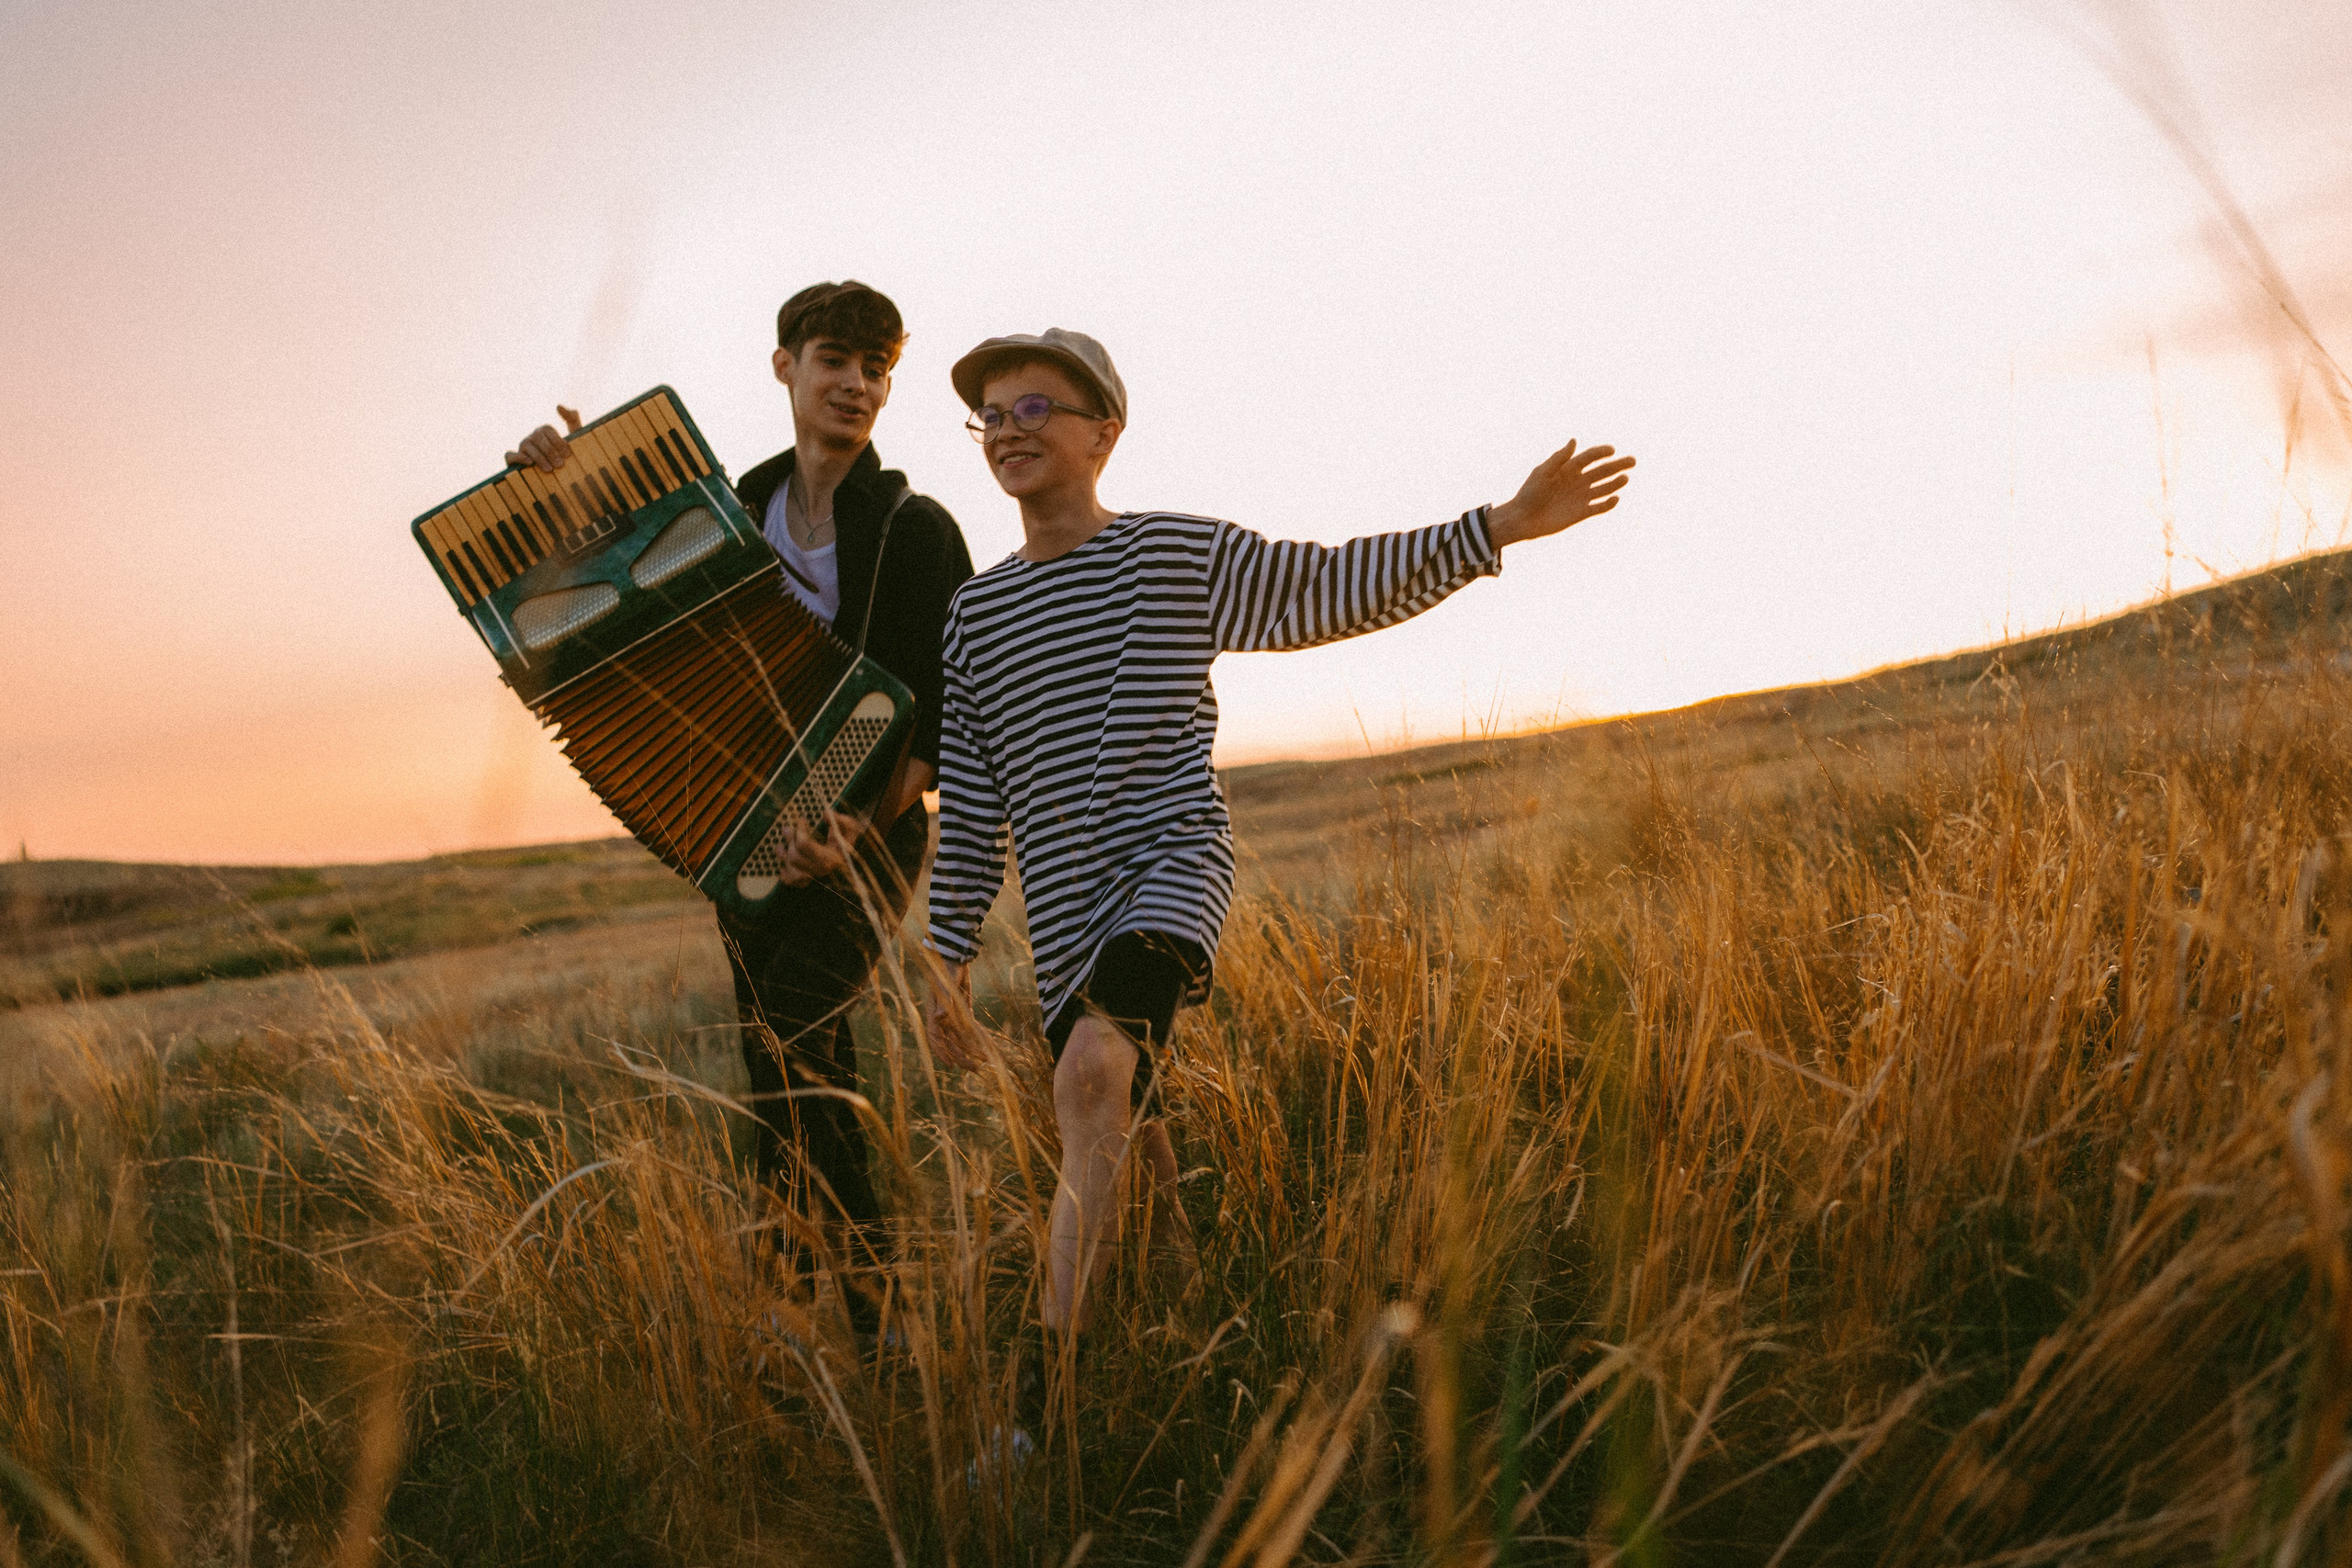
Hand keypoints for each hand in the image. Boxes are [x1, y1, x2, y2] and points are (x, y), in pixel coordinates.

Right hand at [504, 405, 582, 472]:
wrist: (563, 475)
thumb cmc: (568, 455)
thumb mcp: (574, 436)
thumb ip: (572, 418)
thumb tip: (558, 405)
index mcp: (544, 431)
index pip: (547, 430)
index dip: (557, 441)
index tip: (567, 453)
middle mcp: (532, 437)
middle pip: (537, 438)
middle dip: (550, 452)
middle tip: (560, 464)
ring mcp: (522, 447)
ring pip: (526, 446)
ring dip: (539, 457)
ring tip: (550, 469)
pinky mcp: (514, 460)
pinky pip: (510, 456)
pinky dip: (518, 458)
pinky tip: (529, 463)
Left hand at [774, 809, 865, 886]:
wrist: (850, 851)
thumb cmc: (848, 838)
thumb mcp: (849, 826)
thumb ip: (841, 820)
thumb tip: (827, 814)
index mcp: (830, 857)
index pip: (804, 844)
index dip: (800, 830)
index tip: (802, 819)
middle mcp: (821, 869)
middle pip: (794, 857)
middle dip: (790, 841)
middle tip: (787, 828)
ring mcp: (814, 874)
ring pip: (791, 869)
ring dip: (784, 857)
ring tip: (779, 846)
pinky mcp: (809, 877)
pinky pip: (792, 881)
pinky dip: (785, 876)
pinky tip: (782, 868)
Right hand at [922, 955, 986, 1069]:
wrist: (954, 959)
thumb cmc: (945, 970)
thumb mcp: (944, 985)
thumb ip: (943, 1001)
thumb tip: (938, 1018)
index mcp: (933, 1014)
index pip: (935, 1039)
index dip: (942, 1052)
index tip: (951, 1064)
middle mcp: (943, 1018)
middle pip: (951, 1043)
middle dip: (962, 1057)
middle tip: (974, 1068)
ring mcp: (954, 1016)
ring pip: (962, 1039)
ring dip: (972, 1050)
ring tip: (984, 1061)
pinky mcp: (964, 1011)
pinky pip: (972, 1028)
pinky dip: (979, 1037)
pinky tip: (987, 1046)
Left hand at [1483, 440, 1635, 547]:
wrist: (1523, 519)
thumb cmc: (1529, 493)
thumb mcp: (1542, 472)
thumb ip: (1559, 458)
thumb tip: (1574, 440)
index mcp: (1568, 468)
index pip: (1590, 457)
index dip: (1601, 452)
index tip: (1612, 450)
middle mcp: (1578, 481)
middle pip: (1602, 470)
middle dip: (1618, 465)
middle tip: (1633, 461)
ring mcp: (1581, 497)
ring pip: (1604, 488)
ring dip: (1616, 483)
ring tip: (1625, 478)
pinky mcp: (1581, 513)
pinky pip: (1599, 507)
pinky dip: (1608, 503)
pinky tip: (1615, 498)